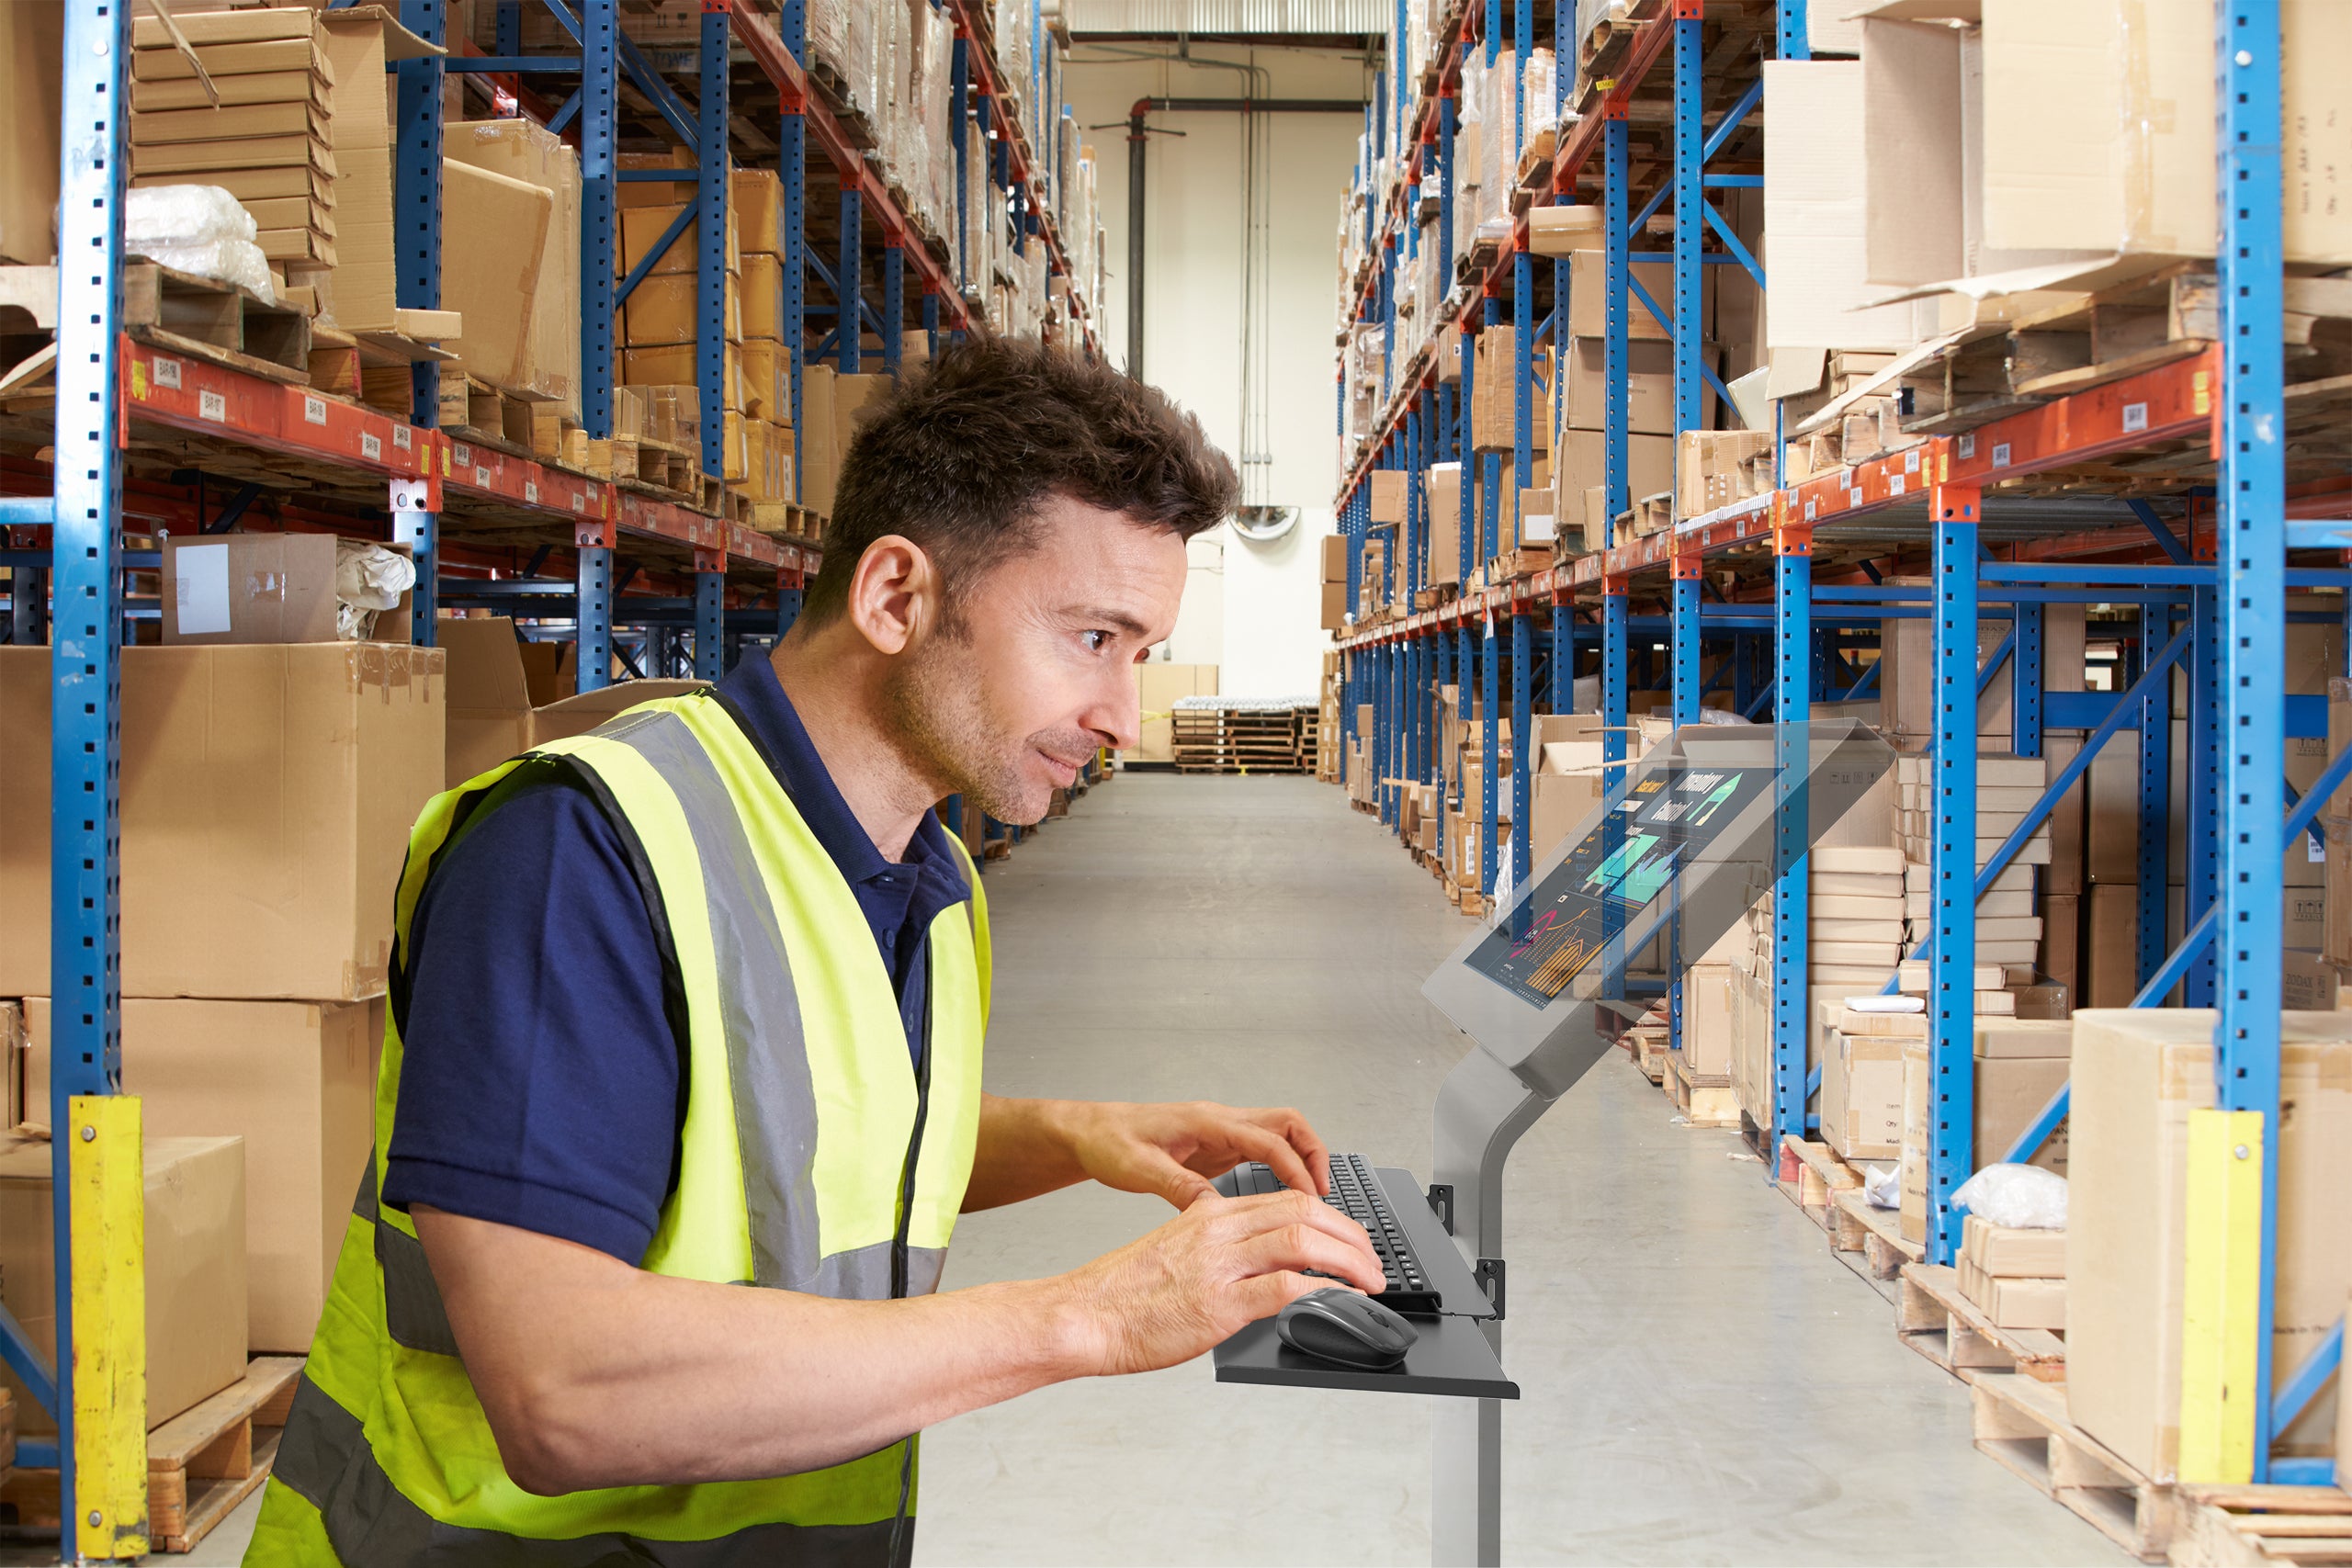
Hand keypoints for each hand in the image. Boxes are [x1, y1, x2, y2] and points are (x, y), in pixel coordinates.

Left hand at [1056, 1099, 1332, 1207]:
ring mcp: (1221, 1132)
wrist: (1090, 1132)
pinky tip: (1281, 1198)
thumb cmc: (1109, 1142)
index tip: (1311, 1200)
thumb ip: (1177, 1187)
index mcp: (1207, 1122)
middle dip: (1314, 1156)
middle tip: (1324, 1197)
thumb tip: (1213, 1209)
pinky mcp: (1217, 1146)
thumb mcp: (1138, 1169)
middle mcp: (1220, 1121)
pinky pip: (1263, 1149)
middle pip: (1289, 1124)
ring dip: (1302, 1160)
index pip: (1269, 1139)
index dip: (1296, 1169)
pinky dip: (1282, 1168)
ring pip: (1280, 1134)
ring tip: (1312, 1200)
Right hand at [1062, 1190, 1384, 1376]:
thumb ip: (1218, 1250)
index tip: (1352, 1240)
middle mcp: (1218, 1230)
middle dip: (1352, 1236)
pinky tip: (1341, 1300)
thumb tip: (1260, 1267)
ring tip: (1370, 1282)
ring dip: (1349, 1262)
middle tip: (1373, 1262)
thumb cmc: (1121, 1293)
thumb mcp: (1176, 1252)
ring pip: (1304, 1242)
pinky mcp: (1218, 1304)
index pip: (1288, 1200)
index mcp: (1209, 1214)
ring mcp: (1219, 1265)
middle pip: (1305, 1213)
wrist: (1083, 1314)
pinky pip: (1286, 1287)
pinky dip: (1324, 1291)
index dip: (1332, 1219)